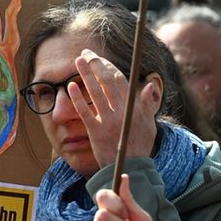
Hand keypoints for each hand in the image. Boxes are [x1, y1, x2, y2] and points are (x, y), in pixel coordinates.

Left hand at [69, 49, 159, 170]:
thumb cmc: (141, 145)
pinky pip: (85, 112)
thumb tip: (148, 85)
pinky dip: (77, 99)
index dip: (107, 65)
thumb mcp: (150, 124)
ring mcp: (109, 121)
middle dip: (95, 64)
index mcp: (134, 106)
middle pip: (106, 81)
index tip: (98, 57)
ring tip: (77, 61)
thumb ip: (148, 104)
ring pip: (95, 92)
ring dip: (86, 75)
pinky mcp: (96, 132)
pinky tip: (70, 86)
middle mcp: (121, 111)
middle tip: (85, 53)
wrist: (132, 168)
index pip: (119, 79)